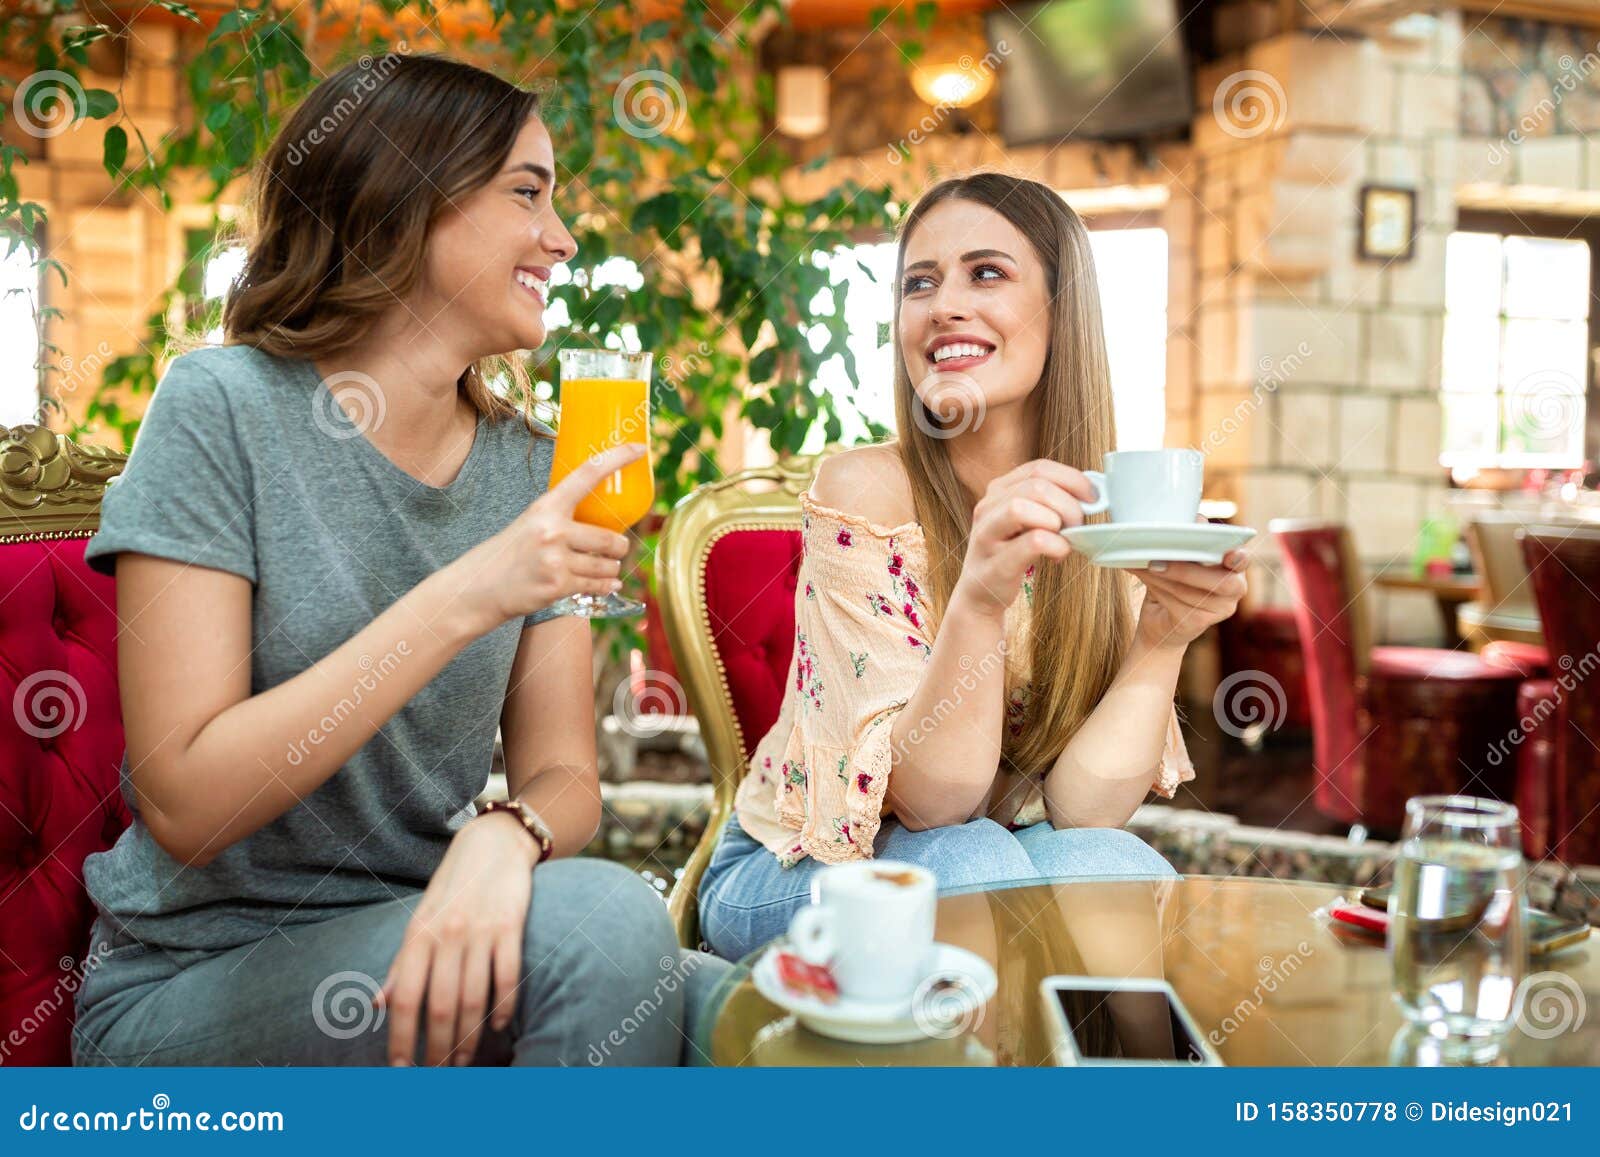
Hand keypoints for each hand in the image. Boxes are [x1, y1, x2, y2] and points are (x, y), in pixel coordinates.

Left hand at [378, 810, 538, 1065]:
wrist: (492, 845)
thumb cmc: (452, 889)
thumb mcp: (419, 921)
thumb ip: (401, 964)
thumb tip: (377, 1005)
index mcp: (417, 936)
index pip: (404, 998)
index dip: (401, 1037)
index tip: (400, 1069)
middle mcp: (446, 936)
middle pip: (439, 1006)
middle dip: (437, 1048)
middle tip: (438, 1075)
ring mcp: (479, 932)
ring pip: (473, 998)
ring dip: (469, 1037)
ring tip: (464, 1061)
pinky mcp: (510, 927)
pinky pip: (507, 976)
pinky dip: (504, 1007)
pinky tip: (499, 1027)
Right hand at [454, 443, 645, 626]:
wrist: (480, 586)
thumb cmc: (511, 552)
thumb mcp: (532, 522)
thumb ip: (561, 515)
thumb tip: (601, 512)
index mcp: (546, 507)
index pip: (587, 474)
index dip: (617, 458)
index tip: (640, 449)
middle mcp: (552, 530)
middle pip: (610, 538)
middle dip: (619, 547)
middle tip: (616, 548)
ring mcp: (554, 559)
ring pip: (607, 565)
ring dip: (611, 568)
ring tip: (603, 567)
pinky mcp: (557, 585)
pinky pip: (597, 585)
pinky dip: (606, 586)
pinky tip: (608, 584)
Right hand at [952, 459, 1099, 619]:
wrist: (981, 595)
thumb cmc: (1011, 554)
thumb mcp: (1026, 521)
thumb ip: (1049, 503)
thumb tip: (1091, 494)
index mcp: (998, 490)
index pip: (1039, 468)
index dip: (1073, 479)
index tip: (1092, 498)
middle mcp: (987, 507)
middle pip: (1036, 486)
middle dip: (1068, 505)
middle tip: (1078, 526)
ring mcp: (986, 535)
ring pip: (1022, 507)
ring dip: (1057, 522)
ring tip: (1065, 539)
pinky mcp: (994, 564)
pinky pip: (1032, 542)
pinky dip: (1056, 546)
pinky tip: (1057, 556)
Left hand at [1132, 547, 1248, 651]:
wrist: (1162, 620)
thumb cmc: (1177, 580)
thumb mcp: (1185, 555)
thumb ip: (1194, 538)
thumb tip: (1197, 520)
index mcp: (1234, 567)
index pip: (1242, 561)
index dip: (1238, 558)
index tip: (1229, 555)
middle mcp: (1234, 590)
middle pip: (1219, 582)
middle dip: (1185, 571)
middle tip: (1155, 562)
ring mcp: (1219, 610)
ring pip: (1190, 592)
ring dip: (1162, 578)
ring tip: (1142, 565)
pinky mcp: (1198, 623)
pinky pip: (1177, 605)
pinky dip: (1156, 589)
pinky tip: (1143, 577)